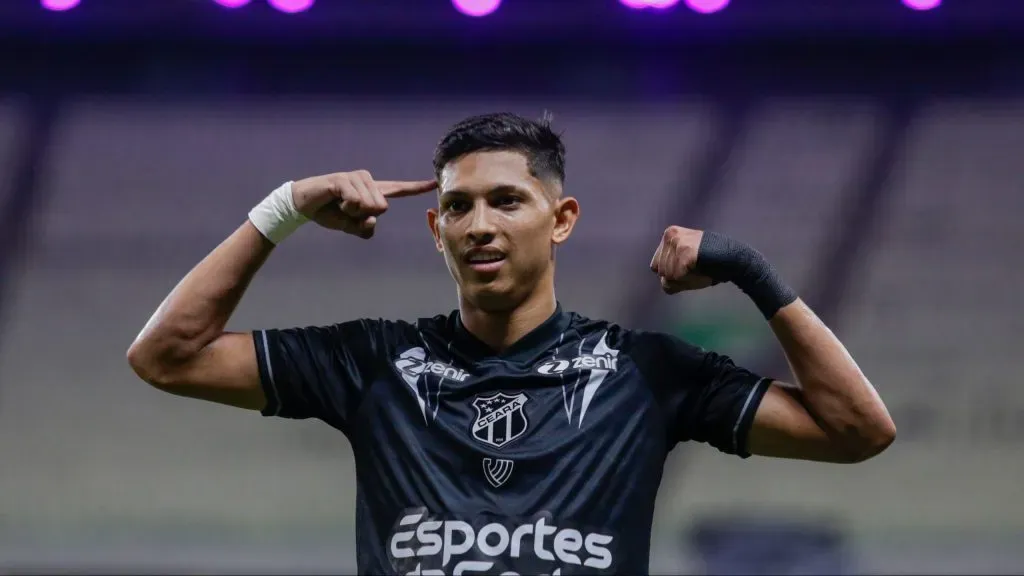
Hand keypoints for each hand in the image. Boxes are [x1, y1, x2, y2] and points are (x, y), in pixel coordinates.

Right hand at [291, 171, 436, 238]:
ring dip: (351, 212)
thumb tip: (372, 220)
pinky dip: (344, 208)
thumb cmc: (329, 213)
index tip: (434, 183)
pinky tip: (334, 200)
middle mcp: (368, 180)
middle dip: (362, 216)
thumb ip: (365, 228)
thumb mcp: (351, 226)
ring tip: (338, 204)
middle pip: (382, 207)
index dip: (416, 188)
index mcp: (373, 191)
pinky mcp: (344, 179)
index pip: (399, 189)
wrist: (304, 204)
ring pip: (370, 205)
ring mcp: (356, 178)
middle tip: (345, 210)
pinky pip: (355, 201)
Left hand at [649, 225, 717, 293]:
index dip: (670, 274)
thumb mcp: (684, 263)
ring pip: (669, 276)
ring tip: (698, 269)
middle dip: (677, 277)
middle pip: (661, 272)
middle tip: (694, 270)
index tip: (686, 269)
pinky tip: (700, 271)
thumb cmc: (708, 262)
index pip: (655, 266)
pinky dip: (689, 280)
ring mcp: (677, 243)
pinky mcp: (685, 252)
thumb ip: (669, 271)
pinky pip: (678, 277)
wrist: (732, 257)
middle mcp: (670, 236)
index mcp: (668, 235)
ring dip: (684, 279)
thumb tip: (664, 282)